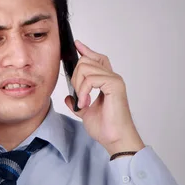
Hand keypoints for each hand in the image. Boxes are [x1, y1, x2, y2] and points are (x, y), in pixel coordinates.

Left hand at [64, 40, 144, 155]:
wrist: (115, 139)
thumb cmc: (106, 128)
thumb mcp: (85, 112)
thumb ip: (78, 102)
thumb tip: (68, 97)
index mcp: (107, 81)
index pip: (97, 58)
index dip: (86, 50)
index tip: (76, 45)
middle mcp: (112, 77)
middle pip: (86, 61)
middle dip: (75, 77)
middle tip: (78, 97)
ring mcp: (114, 80)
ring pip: (85, 68)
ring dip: (79, 87)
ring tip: (82, 102)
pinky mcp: (114, 85)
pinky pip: (91, 79)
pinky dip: (83, 91)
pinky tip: (85, 103)